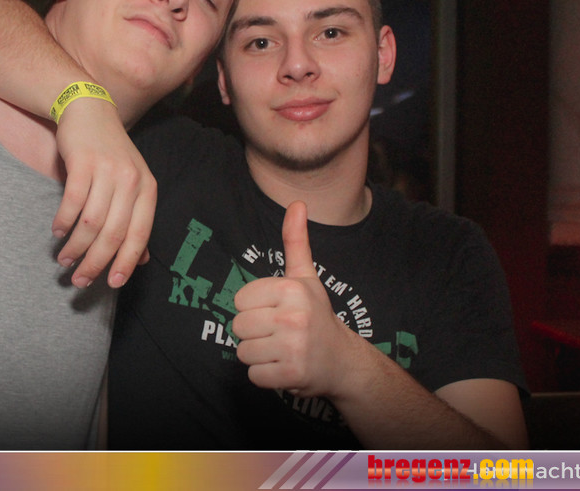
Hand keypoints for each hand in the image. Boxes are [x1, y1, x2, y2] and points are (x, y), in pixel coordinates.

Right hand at [53, 97, 156, 288]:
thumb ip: (136, 219)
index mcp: (148, 188)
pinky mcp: (84, 162)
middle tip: (80, 280)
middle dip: (95, 262)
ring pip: (91, 222)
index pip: (140, 234)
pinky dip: (64, 221)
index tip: (113, 284)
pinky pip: (73, 202)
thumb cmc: (110, 154)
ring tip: (64, 259)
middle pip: (113, 233)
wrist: (90, 110)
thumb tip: (142, 260)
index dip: (126, 262)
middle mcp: (132, 180)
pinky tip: (57, 232)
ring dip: (75, 246)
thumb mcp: (132, 184)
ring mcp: (108, 170)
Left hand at [233, 200, 345, 397]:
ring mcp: (293, 347)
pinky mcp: (291, 374)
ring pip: (243, 352)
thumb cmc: (317, 315)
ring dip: (258, 355)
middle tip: (277, 334)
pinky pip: (253, 375)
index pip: (239, 300)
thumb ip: (295, 241)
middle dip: (253, 334)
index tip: (275, 312)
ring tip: (280, 350)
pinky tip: (284, 367)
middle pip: (237, 326)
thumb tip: (297, 202)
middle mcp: (292, 317)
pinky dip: (265, 376)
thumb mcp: (306, 277)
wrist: (342, 361)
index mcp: (291, 289)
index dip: (253, 309)